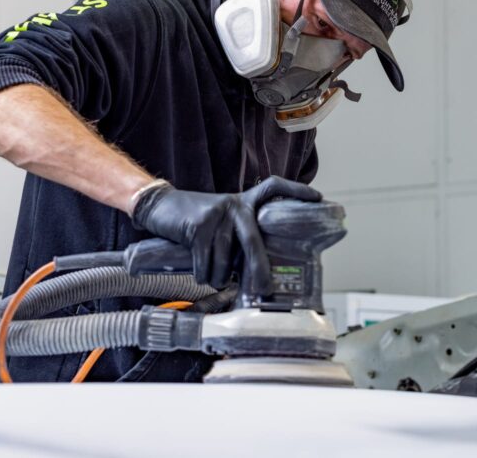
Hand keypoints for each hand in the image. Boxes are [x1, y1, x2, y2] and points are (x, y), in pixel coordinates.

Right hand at [131, 176, 321, 291]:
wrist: (158, 206)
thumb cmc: (194, 220)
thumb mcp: (221, 219)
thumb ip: (238, 235)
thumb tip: (254, 268)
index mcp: (243, 202)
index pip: (275, 187)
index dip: (297, 191)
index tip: (318, 197)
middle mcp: (235, 206)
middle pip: (254, 243)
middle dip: (259, 270)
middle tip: (263, 289)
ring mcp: (217, 215)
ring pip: (225, 262)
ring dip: (217, 277)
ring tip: (211, 274)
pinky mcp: (199, 227)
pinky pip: (206, 264)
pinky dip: (202, 274)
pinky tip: (199, 270)